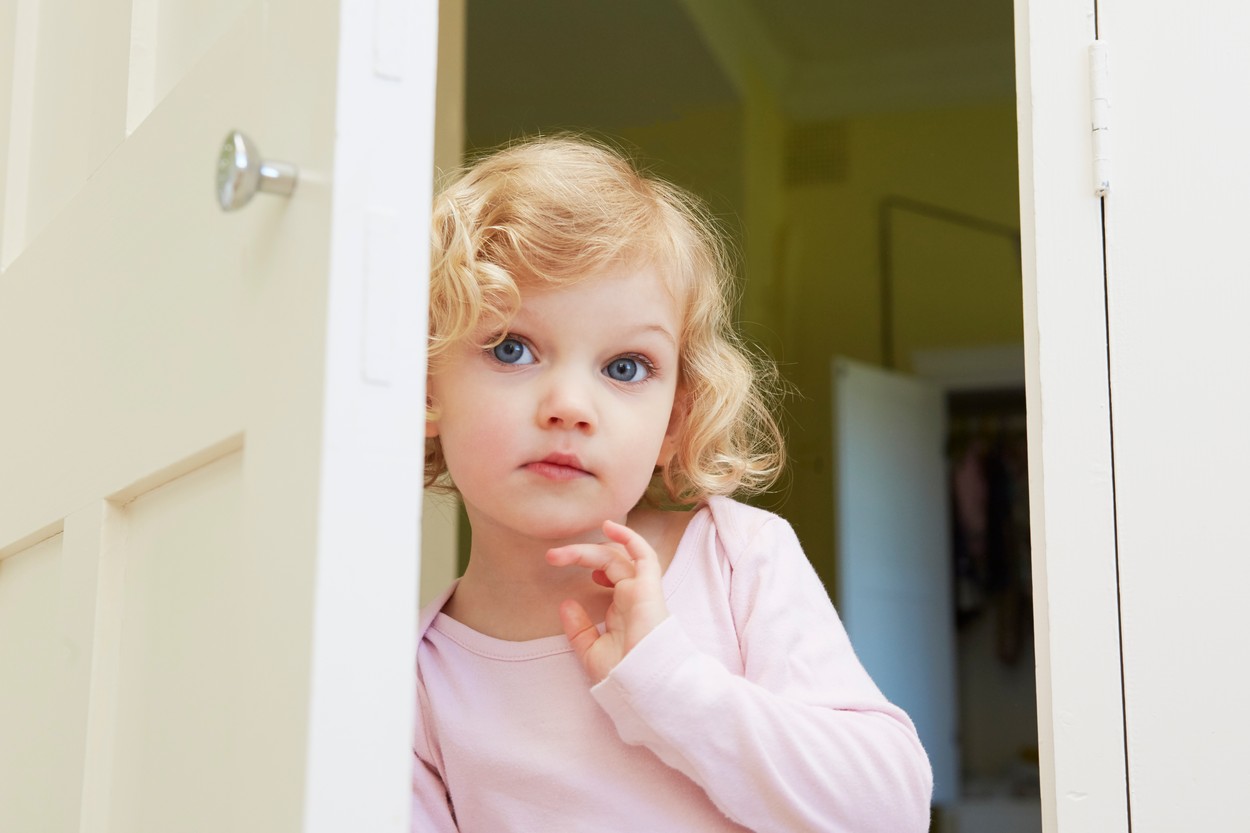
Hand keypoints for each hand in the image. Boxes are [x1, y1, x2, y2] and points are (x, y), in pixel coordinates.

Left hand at [545, 519, 668, 683]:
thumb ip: (579, 629)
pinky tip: (610, 527)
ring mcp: (641, 591)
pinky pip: (644, 556)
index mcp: (622, 610)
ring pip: (618, 557)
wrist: (642, 689)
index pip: (609, 575)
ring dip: (590, 550)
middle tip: (552, 557)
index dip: (589, 565)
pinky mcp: (649, 589)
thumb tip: (566, 604)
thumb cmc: (621, 677)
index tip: (562, 566)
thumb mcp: (591, 652)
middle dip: (580, 555)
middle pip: (609, 562)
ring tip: (563, 553)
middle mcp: (632, 597)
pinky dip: (629, 539)